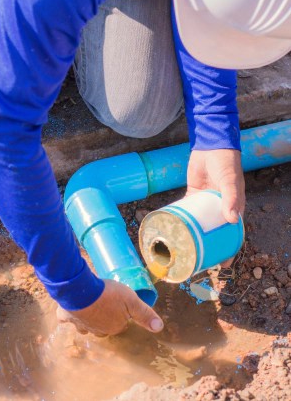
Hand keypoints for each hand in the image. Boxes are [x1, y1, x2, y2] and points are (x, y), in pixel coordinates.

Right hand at [56, 279, 163, 336]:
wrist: (79, 290)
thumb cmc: (107, 295)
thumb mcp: (131, 301)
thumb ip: (144, 313)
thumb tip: (159, 327)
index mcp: (113, 327)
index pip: (119, 324)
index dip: (120, 314)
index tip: (119, 304)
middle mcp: (97, 330)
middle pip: (102, 327)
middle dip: (104, 319)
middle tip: (104, 304)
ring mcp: (80, 324)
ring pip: (85, 326)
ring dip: (87, 319)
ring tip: (88, 308)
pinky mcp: (66, 316)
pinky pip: (66, 319)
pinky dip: (67, 316)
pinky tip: (68, 311)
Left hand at [186, 149, 244, 267]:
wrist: (211, 146)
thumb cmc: (226, 163)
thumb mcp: (231, 181)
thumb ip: (232, 198)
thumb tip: (232, 219)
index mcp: (233, 207)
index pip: (232, 232)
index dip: (228, 247)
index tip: (223, 263)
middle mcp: (219, 206)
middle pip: (214, 230)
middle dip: (208, 244)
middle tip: (199, 258)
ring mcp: (205, 201)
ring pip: (199, 221)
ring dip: (193, 232)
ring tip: (185, 246)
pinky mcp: (193, 193)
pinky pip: (188, 208)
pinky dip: (183, 216)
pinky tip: (175, 226)